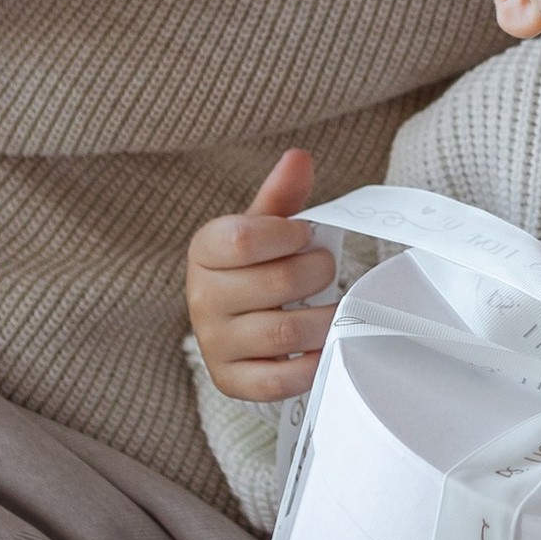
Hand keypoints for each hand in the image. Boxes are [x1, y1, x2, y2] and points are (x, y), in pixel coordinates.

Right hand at [185, 149, 339, 401]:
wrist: (232, 322)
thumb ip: (282, 195)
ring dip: (325, 318)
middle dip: (317, 273)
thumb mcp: (263, 227)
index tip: (305, 234)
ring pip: (285, 333)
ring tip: (337, 306)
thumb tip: (299, 157)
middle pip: (276, 284)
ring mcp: (215, 344)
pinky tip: (325, 347)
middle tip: (326, 268)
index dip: (287, 234)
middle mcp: (202, 299)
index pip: (244, 240)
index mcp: (204, 252)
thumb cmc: (252, 267)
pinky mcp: (233, 381)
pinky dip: (312, 365)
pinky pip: (279, 380)